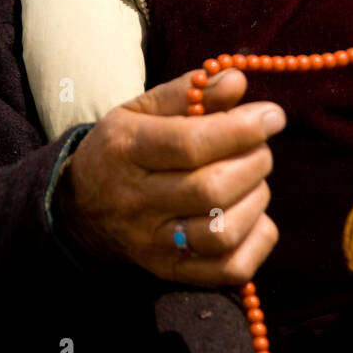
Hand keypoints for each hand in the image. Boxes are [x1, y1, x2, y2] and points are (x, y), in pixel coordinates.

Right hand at [57, 68, 286, 283]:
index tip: (272, 116)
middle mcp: (137, 201)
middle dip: (254, 162)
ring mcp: (154, 243)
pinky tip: (251, 215)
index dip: (241, 129)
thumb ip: (189, 91)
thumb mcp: (142, 110)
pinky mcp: (172, 271)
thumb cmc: (123, 149)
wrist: (80, 210)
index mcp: (126, 150)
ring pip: (222, 232)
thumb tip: (237, 81)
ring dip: (256, 200)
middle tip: (260, 148)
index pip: (190, 143)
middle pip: (212, 189)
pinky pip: (230, 269)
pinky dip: (256, 240)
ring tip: (252, 180)